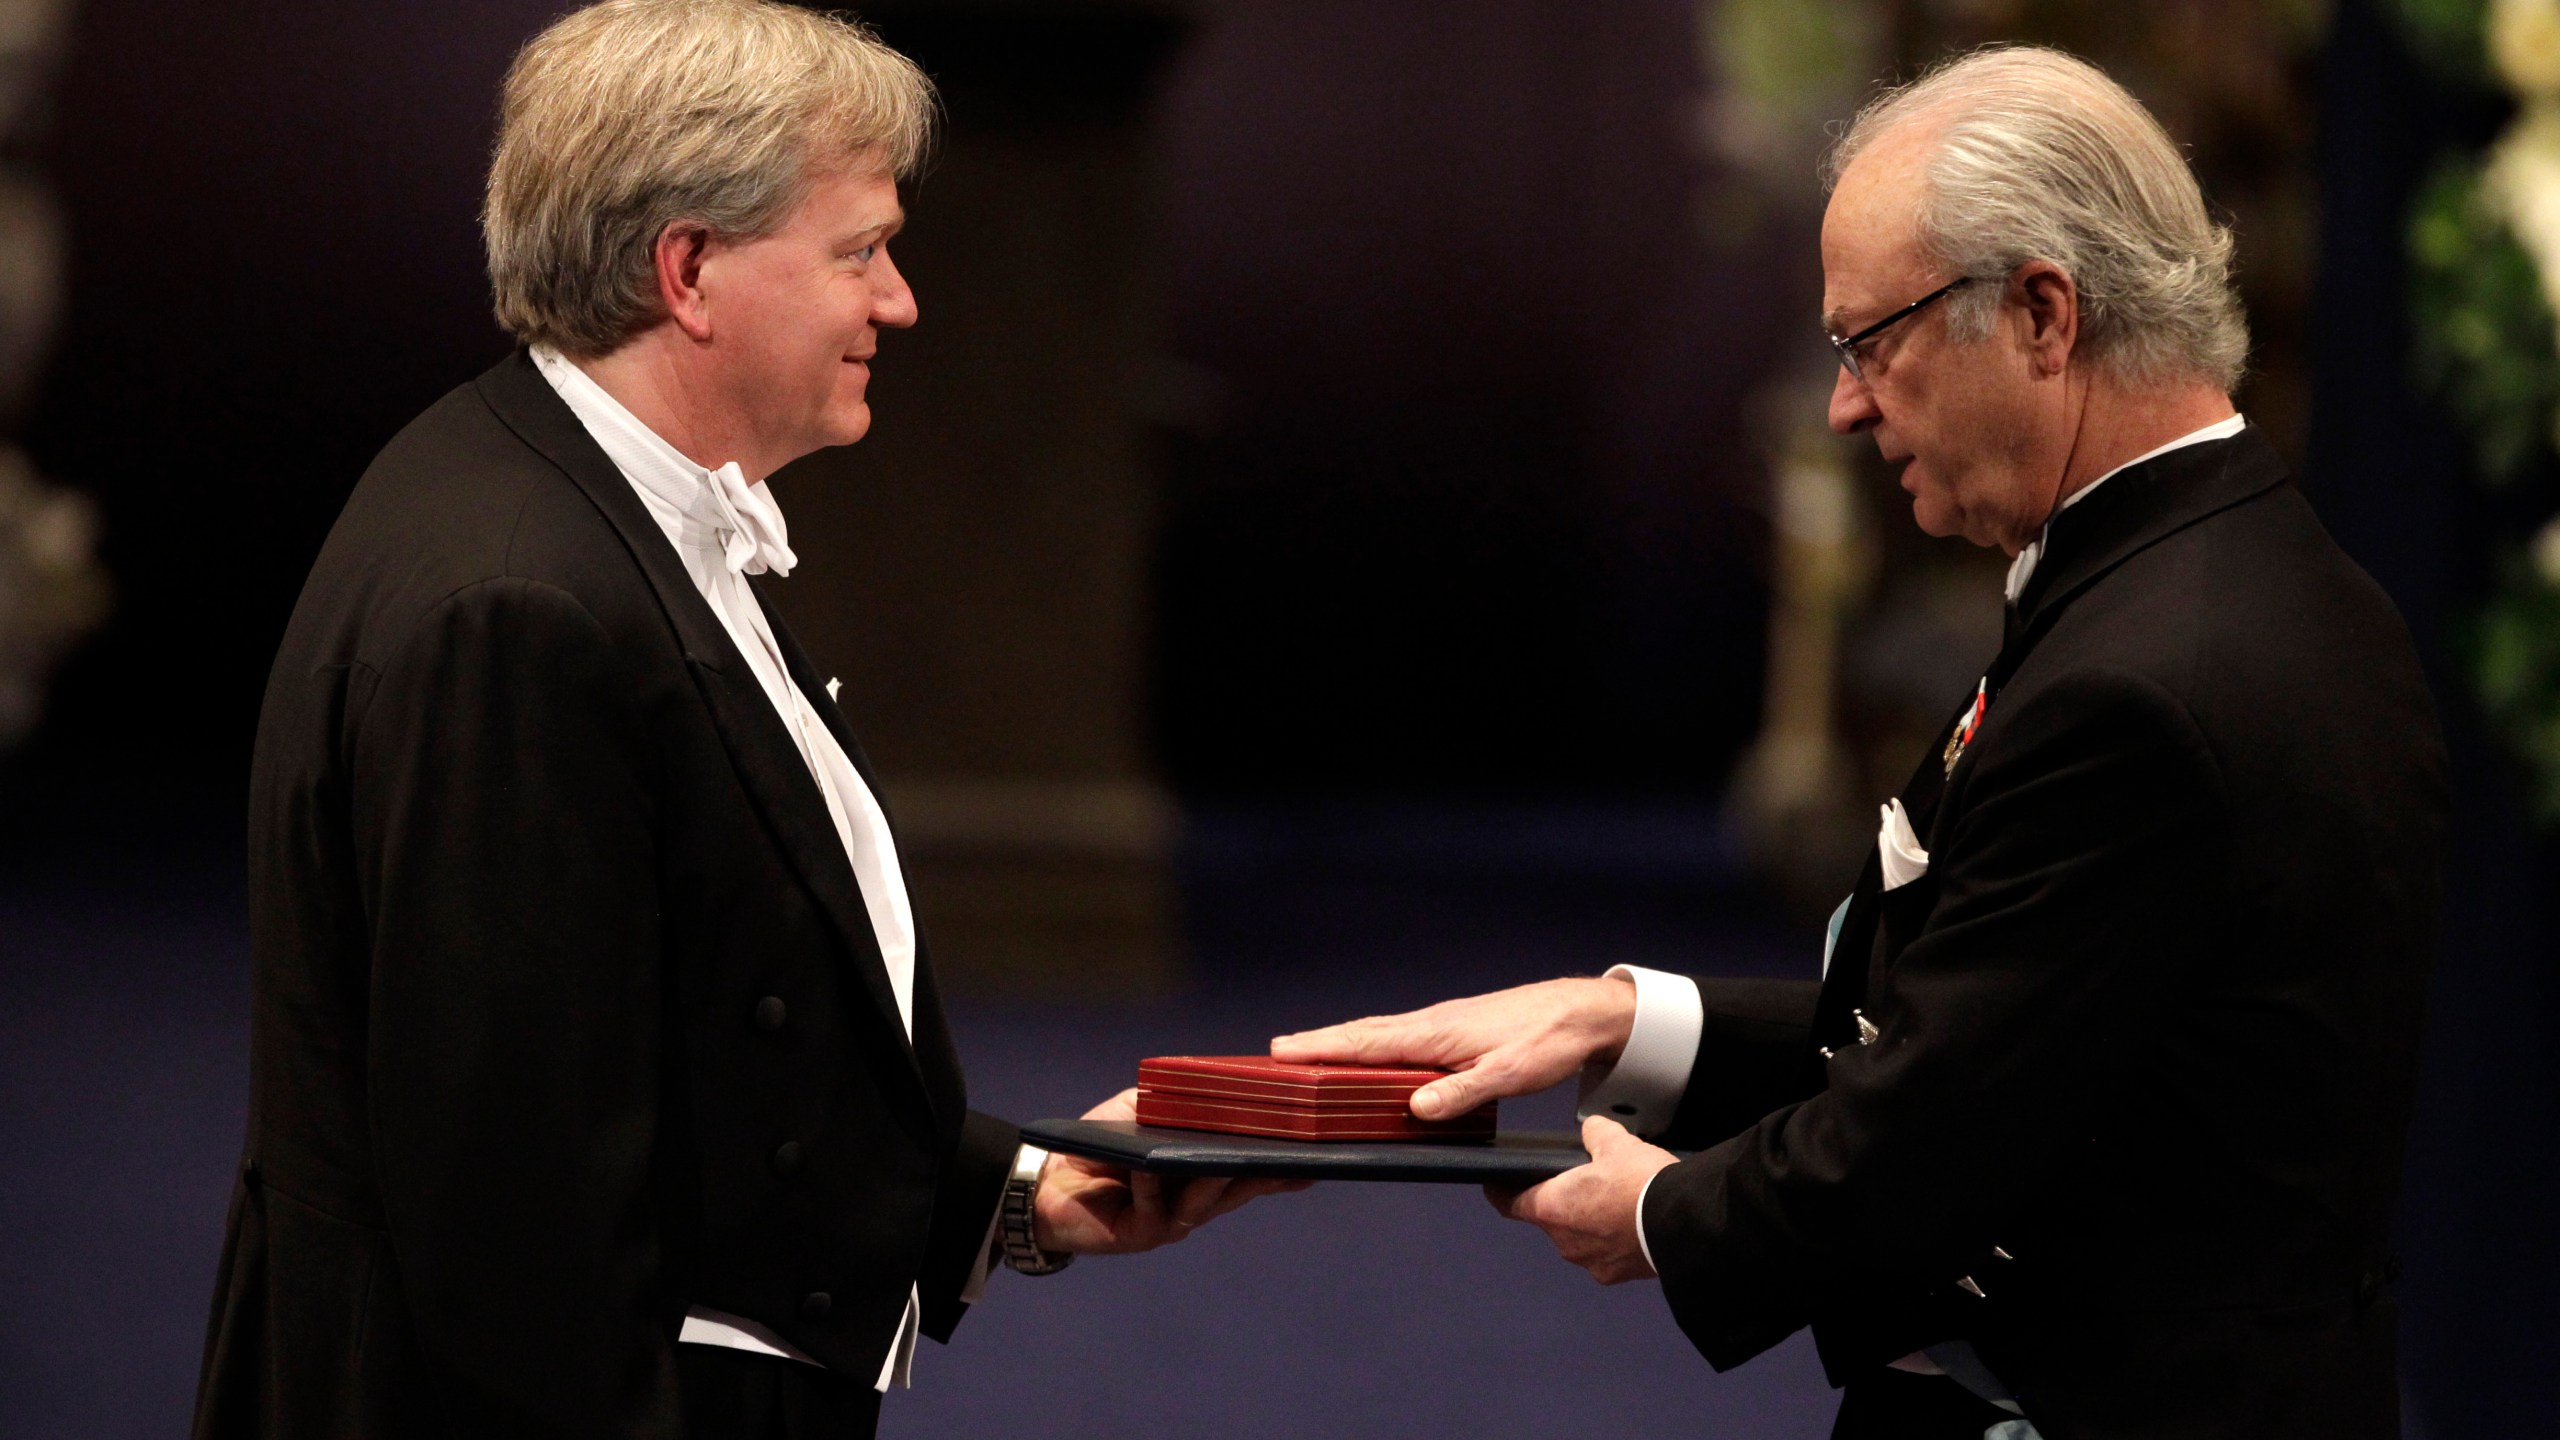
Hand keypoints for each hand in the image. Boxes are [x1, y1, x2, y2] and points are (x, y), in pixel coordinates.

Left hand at [1031, 1088, 1311, 1254]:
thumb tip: (1212, 1082)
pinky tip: (1152, 1165)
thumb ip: (1173, 1101)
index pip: (1247, 1172)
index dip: (1279, 1167)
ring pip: (1205, 1201)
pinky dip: (1154, 1184)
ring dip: (1218, 1178)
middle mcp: (1192, 1204)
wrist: (1046, 1183)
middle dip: (1265, 1174)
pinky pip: (1155, 1208)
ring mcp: (1169, 1222)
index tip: (1311, 1157)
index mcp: (1199, 1177)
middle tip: (1292, 1158)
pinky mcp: (1140, 1233)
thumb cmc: (1098, 1145)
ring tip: (1233, 1157)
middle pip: (1238, 1189)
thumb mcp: (1139, 1111)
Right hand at [1270, 976, 1637, 1120]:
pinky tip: (1369, 1059)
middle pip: (1362, 1034)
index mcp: (1436, 1033)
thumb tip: (1415, 1107)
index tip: (1283, 1051)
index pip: (1367, 1042)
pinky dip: (1371, 1046)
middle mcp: (1431, 1024)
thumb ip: (1462, 1092)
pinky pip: (1399, 1039)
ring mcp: (1441, 1025)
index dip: (1323, 1047)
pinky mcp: (1453, 1031)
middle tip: (1275, 1054)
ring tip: (1307, 1056)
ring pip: (1379, 1035)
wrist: (1581, 1012)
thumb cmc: (1547, 1040)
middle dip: (1318, 1043)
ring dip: (1341, 1044)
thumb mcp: (1509, 1074)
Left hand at [1486, 1115, 1677, 1284]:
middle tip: (1583, 1182)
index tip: (1496, 1185)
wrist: (1686, 1224)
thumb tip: (1593, 1130)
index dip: (1501, 1192)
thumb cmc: (1646, 1186)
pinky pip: (1603, 1253)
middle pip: (1549, 1218)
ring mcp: (1589, 1261)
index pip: (1509, 1203)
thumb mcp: (1616, 1142)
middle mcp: (1565, 1241)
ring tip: (1614, 1200)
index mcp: (1553, 1207)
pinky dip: (1611, 1240)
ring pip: (1577, 1237)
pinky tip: (1630, 1222)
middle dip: (1562, 1201)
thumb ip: (1595, 1133)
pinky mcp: (1614, 1274)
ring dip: (1588, 1222)